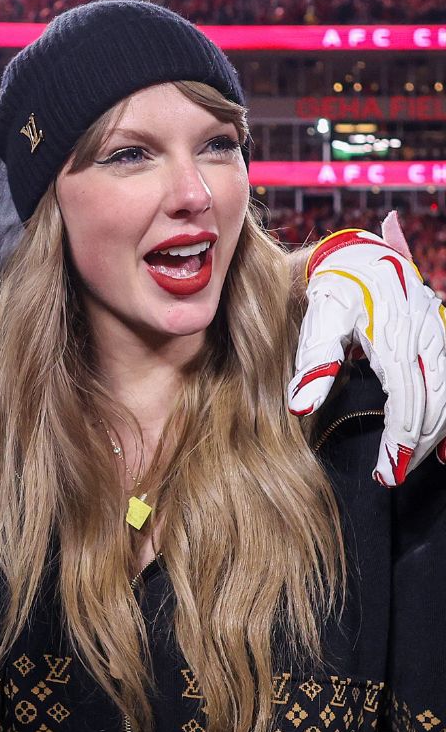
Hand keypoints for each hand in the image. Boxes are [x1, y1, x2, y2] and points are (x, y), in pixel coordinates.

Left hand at [287, 215, 445, 484]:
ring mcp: (441, 336)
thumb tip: (300, 408)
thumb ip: (314, 362)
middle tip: (391, 477)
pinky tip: (442, 448)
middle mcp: (428, 337)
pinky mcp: (444, 337)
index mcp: (397, 337)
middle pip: (435, 406)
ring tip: (408, 463)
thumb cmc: (334, 287)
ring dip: (434, 435)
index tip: (386, 474)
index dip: (399, 442)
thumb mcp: (319, 318)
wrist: (360, 254)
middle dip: (415, 447)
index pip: (406, 401)